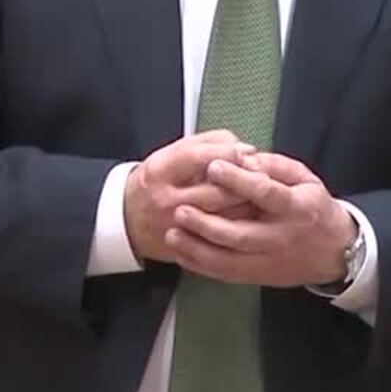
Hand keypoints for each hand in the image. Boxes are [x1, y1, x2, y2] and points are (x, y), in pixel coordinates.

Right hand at [124, 130, 260, 263]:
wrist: (126, 219)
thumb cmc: (157, 181)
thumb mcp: (172, 153)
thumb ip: (209, 144)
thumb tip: (245, 149)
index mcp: (161, 172)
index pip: (198, 158)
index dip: (229, 153)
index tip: (248, 152)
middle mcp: (168, 201)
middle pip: (218, 192)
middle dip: (246, 183)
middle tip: (264, 176)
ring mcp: (178, 228)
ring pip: (226, 218)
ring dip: (250, 206)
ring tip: (262, 196)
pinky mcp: (188, 248)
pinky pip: (223, 239)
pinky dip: (242, 227)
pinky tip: (252, 217)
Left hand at [166, 152, 357, 287]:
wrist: (334, 251)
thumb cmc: (315, 208)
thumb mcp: (305, 179)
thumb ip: (274, 166)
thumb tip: (242, 158)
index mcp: (297, 208)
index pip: (265, 193)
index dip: (238, 180)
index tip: (213, 166)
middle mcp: (282, 237)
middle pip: (241, 234)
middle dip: (208, 223)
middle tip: (181, 208)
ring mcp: (270, 260)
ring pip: (228, 260)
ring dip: (197, 248)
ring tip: (173, 232)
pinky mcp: (259, 276)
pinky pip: (225, 274)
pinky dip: (201, 265)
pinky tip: (182, 253)